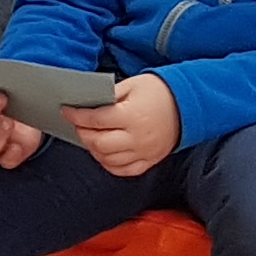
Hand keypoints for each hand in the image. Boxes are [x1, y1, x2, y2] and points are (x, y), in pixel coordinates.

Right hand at [0, 85, 43, 169]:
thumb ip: (1, 85)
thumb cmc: (10, 109)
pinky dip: (11, 154)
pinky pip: (6, 160)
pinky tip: (16, 146)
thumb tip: (4, 68)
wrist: (26, 129)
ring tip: (8, 122)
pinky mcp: (7, 158)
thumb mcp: (5, 95)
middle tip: (0, 98)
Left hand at [63, 73, 181, 177]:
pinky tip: (104, 152)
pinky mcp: (149, 161)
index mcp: (132, 116)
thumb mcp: (132, 85)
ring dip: (93, 149)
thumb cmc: (159, 92)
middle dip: (82, 133)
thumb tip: (85, 102)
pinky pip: (123, 170)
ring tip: (90, 137)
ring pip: (108, 159)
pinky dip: (109, 163)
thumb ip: (108, 95)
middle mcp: (137, 138)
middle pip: (98, 143)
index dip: (76, 115)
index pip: (95, 120)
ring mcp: (144, 152)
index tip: (66, 111)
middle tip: (77, 124)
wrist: (189, 105)